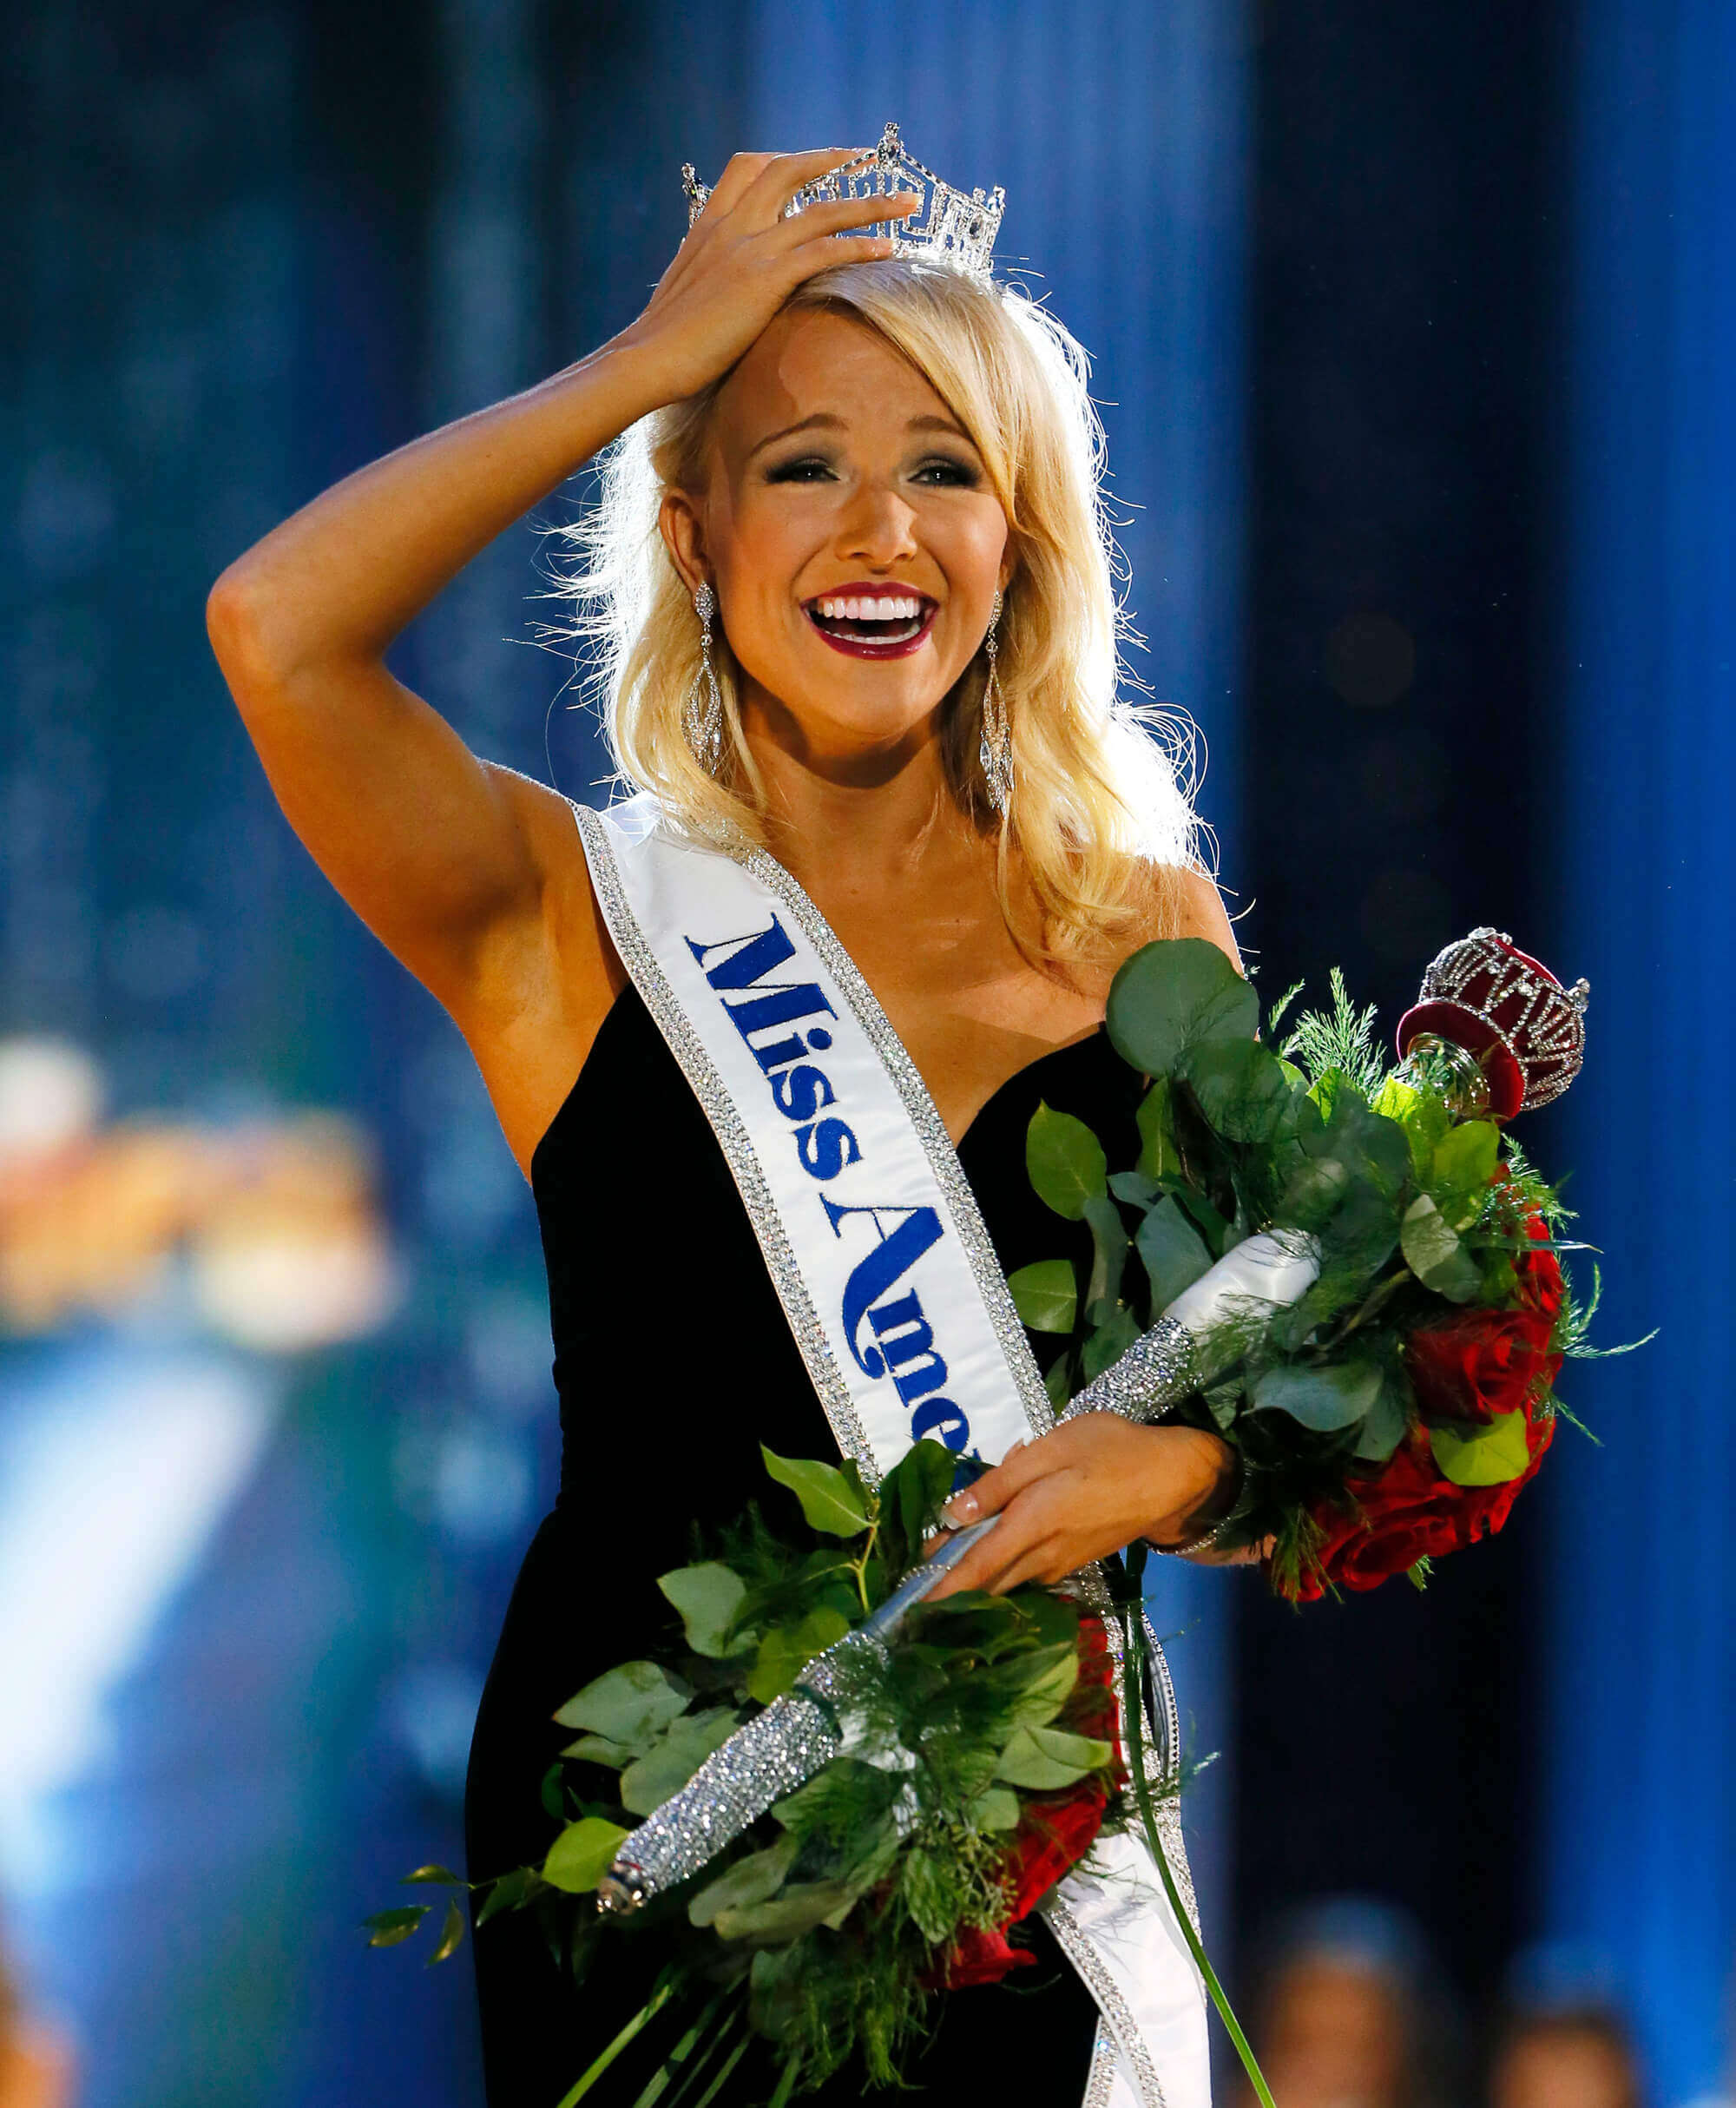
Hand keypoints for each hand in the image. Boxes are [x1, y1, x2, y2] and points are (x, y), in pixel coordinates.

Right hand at [615, 148, 918, 403]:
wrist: (646, 360)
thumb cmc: (662, 344)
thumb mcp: (684, 296)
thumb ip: (708, 279)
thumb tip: (722, 296)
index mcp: (708, 226)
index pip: (748, 169)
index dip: (784, 161)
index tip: (813, 162)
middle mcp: (731, 227)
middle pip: (788, 171)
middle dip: (832, 160)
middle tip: (867, 158)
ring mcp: (749, 249)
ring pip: (821, 210)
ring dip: (870, 204)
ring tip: (907, 203)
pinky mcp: (765, 279)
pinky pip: (824, 251)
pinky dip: (861, 246)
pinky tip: (889, 249)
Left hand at [921, 1417, 1241, 1599]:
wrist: (1173, 1479)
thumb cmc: (1111, 1451)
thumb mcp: (1051, 1449)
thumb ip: (999, 1483)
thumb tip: (952, 1513)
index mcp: (1032, 1524)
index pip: (974, 1569)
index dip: (937, 1590)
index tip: (904, 1607)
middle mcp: (1042, 1556)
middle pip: (985, 1583)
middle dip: (947, 1587)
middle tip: (911, 1579)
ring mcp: (1059, 1565)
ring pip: (1005, 1582)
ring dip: (972, 1581)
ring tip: (940, 1565)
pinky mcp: (1072, 1563)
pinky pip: (1025, 1575)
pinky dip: (999, 1571)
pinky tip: (989, 1550)